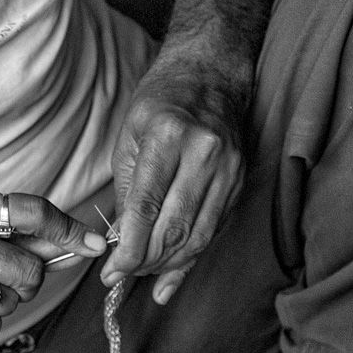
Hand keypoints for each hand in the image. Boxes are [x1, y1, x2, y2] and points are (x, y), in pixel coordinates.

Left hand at [102, 45, 246, 304]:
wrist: (209, 76)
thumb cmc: (159, 106)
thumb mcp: (129, 139)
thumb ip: (128, 194)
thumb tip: (123, 245)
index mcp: (168, 137)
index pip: (147, 207)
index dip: (130, 248)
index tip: (111, 272)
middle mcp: (205, 153)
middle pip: (176, 226)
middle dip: (146, 261)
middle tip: (122, 276)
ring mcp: (229, 168)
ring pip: (199, 234)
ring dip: (169, 264)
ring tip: (144, 276)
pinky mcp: (240, 181)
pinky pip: (215, 228)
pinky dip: (192, 255)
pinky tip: (172, 275)